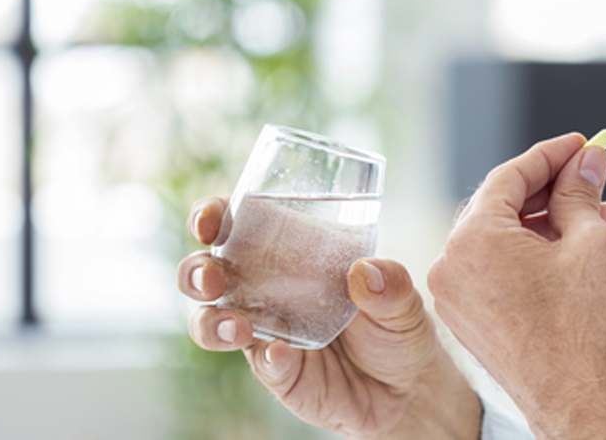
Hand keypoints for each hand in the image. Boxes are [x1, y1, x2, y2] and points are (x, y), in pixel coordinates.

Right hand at [176, 197, 480, 439]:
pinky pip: (261, 364)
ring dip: (212, 322)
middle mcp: (266, 290)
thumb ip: (392, 283)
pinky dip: (267, 359)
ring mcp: (266, 332)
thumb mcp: (404, 299)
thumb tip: (366, 271)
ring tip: (236, 326)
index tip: (210, 220)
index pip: (238, 225)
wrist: (408, 388)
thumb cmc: (396, 327)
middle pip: (208, 273)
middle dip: (197, 272)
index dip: (213, 217)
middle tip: (212, 278)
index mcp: (290, 253)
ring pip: (213, 323)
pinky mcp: (279, 372)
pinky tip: (281, 355)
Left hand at [428, 133, 605, 439]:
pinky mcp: (469, 320)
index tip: (582, 144)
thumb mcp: (591, 241)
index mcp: (473, 239)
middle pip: (500, 205)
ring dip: (544, 223)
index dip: (551, 154)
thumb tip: (586, 162)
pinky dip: (528, 254)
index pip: (510, 176)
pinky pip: (495, 270)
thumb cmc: (583, 327)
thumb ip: (580, 192)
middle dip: (550, 188)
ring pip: (499, 239)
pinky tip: (569, 249)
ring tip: (594, 215)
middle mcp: (451, 265)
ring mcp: (456, 297)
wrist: (577, 400)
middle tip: (590, 175)